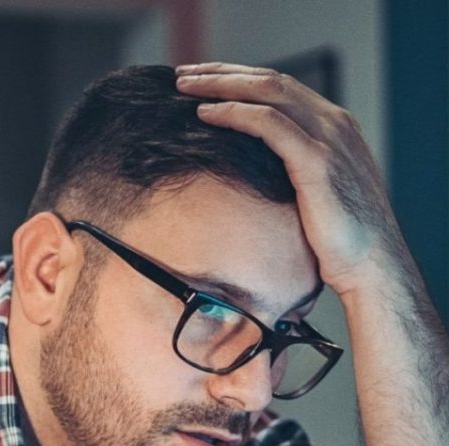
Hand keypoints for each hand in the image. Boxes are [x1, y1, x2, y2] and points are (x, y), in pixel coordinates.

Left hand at [174, 62, 414, 298]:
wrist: (371, 263)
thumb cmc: (337, 238)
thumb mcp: (313, 193)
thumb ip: (290, 172)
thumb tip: (250, 175)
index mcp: (333, 126)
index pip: (280, 87)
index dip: (237, 78)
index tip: (200, 80)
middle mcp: (333, 123)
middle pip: (270, 81)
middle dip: (222, 74)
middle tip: (181, 74)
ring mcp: (328, 138)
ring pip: (268, 93)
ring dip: (221, 86)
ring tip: (183, 87)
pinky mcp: (317, 161)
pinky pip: (270, 124)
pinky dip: (235, 114)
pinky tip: (205, 114)